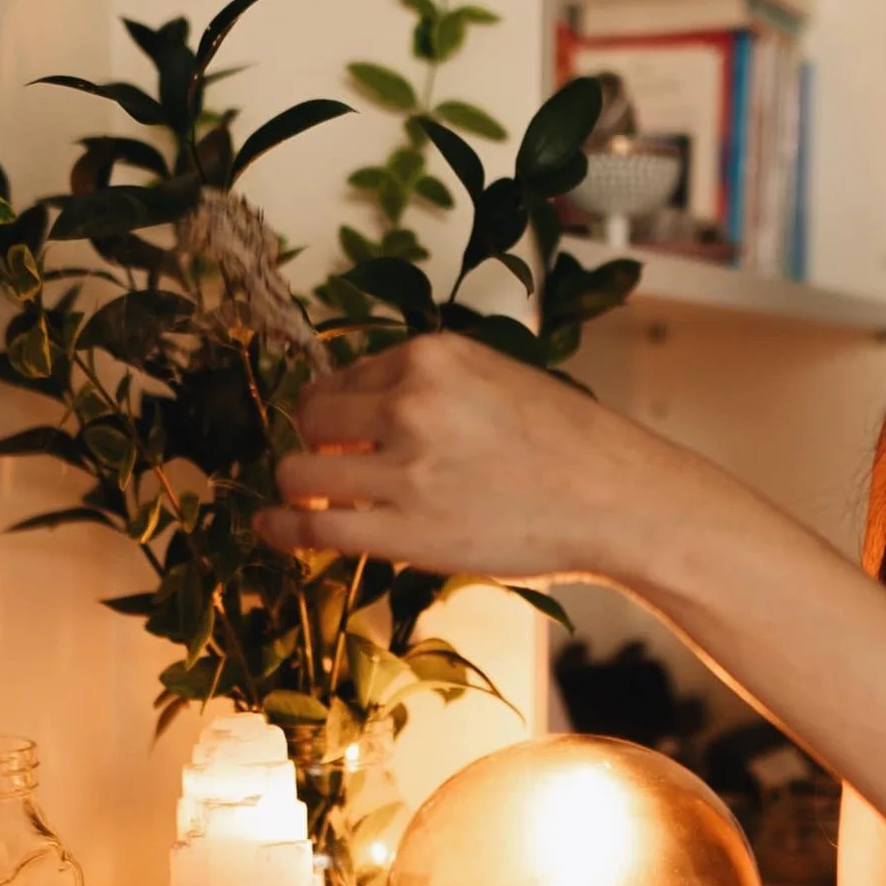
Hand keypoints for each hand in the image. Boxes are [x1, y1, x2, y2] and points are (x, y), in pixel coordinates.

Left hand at [262, 332, 668, 583]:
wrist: (613, 498)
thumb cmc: (565, 444)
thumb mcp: (494, 378)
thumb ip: (429, 383)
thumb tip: (356, 404)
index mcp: (432, 356)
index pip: (345, 375)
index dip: (340, 408)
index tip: (347, 433)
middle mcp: (411, 401)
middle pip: (312, 415)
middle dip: (317, 442)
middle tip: (334, 466)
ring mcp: (405, 467)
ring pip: (300, 471)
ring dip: (300, 487)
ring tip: (311, 502)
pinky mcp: (404, 529)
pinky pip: (313, 527)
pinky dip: (282, 528)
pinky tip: (271, 530)